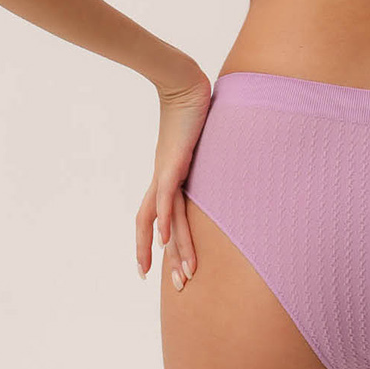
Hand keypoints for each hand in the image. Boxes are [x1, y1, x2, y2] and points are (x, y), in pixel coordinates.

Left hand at [135, 65, 212, 289]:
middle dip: (165, 259)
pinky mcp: (173, 163)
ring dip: (174, 249)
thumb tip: (221, 159)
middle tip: (176, 287)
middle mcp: (162, 179)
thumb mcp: (200, 141)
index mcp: (166, 177)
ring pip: (165, 220)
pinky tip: (163, 240)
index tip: (152, 267)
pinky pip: (167, 197)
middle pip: (155, 228)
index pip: (151, 217)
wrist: (181, 81)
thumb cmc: (192, 106)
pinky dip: (163, 219)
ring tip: (183, 275)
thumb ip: (209, 155)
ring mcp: (166, 172)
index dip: (147, 243)